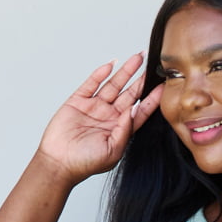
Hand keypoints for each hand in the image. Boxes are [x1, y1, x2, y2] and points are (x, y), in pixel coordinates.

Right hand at [36, 54, 163, 184]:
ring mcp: (94, 108)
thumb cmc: (85, 163)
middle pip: (129, 94)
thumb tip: (133, 109)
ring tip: (137, 58)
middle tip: (151, 66)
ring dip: (125, 71)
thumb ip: (125, 130)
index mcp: (120, 130)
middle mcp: (109, 117)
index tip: (163, 86)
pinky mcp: (79, 101)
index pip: (140, 110)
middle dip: (140, 80)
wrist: (59, 163)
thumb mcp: (113, 151)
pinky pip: (91, 83)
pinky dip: (100, 73)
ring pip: (113, 85)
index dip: (151, 98)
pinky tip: (111, 64)